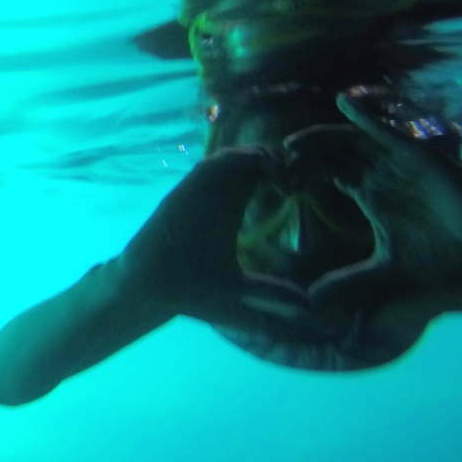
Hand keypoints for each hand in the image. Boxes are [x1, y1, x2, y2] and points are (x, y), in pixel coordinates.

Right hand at [119, 146, 312, 323]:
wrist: (152, 288)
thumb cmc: (192, 289)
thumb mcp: (242, 292)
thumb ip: (272, 294)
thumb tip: (309, 308)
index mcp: (233, 208)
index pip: (262, 174)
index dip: (285, 174)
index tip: (302, 191)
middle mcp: (221, 192)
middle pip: (256, 157)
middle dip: (282, 160)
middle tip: (301, 179)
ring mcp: (207, 186)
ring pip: (243, 153)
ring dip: (268, 156)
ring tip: (287, 179)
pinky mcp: (194, 185)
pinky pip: (223, 159)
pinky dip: (248, 158)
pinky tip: (270, 175)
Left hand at [284, 94, 461, 326]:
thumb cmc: (446, 260)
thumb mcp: (386, 273)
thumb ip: (349, 283)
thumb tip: (310, 304)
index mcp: (370, 194)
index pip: (328, 173)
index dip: (302, 173)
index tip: (276, 185)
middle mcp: (381, 173)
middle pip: (333, 152)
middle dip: (304, 153)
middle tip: (274, 163)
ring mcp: (401, 163)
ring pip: (353, 139)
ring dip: (322, 138)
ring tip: (291, 144)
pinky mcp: (422, 158)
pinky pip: (391, 133)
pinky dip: (368, 118)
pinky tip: (345, 104)